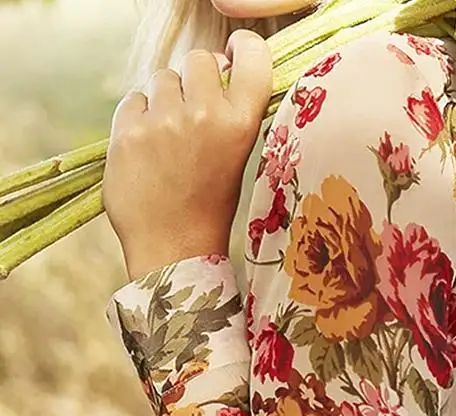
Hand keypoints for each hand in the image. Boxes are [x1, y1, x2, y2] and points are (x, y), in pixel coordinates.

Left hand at [104, 30, 273, 280]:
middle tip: (195, 112)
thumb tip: (220, 68)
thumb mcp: (237, 161)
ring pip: (163, 78)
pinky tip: (148, 151)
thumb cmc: (210, 208)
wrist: (175, 250)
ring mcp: (164, 122)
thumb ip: (231, 115)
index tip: (236, 52)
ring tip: (170, 139)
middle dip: (197, 78)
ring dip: (165, 99)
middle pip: (200, 60)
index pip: (253, 59)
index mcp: (242, 126)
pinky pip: (134, 101)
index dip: (244, 49)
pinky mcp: (128, 131)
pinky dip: (139, 119)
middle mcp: (205, 116)